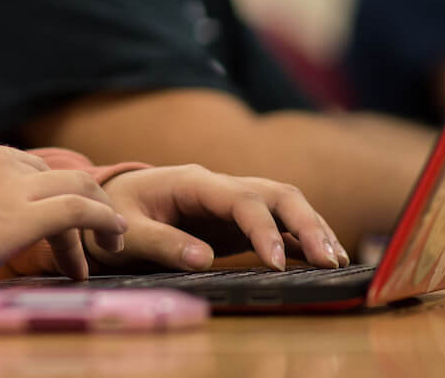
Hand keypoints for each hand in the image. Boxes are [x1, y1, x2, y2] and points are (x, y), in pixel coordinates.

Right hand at [0, 140, 126, 282]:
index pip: (22, 166)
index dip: (43, 195)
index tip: (49, 226)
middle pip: (53, 176)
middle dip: (74, 207)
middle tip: (80, 246)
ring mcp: (8, 184)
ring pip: (76, 186)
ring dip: (96, 216)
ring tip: (107, 247)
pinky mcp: (20, 216)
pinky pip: (78, 209)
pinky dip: (102, 220)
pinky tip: (114, 238)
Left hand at [90, 165, 349, 272]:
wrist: (107, 203)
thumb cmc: (115, 215)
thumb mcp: (128, 230)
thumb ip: (162, 243)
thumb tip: (204, 260)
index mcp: (192, 182)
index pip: (240, 198)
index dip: (262, 227)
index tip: (276, 262)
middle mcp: (218, 186)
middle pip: (274, 192)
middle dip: (305, 222)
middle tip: (330, 260)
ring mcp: (230, 202)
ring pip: (282, 203)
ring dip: (311, 228)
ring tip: (337, 262)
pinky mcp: (234, 221)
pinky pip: (276, 224)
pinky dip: (301, 239)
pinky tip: (323, 261)